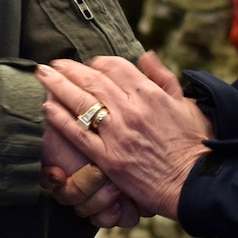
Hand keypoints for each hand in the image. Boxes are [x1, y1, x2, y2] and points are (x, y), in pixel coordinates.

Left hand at [35, 52, 210, 219]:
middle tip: (51, 63)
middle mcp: (131, 110)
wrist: (196, 182)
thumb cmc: (194, 144)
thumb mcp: (186, 104)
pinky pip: (78, 134)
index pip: (115, 67)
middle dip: (68, 69)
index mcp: (150, 94)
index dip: (97, 63)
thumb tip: (146, 55)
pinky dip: (60, 119)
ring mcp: (118, 134)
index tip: (87, 65)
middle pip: (92, 81)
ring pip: (81, 103)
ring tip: (42, 76)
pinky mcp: (108, 158)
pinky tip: (47, 108)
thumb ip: (164, 78)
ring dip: (57, 86)